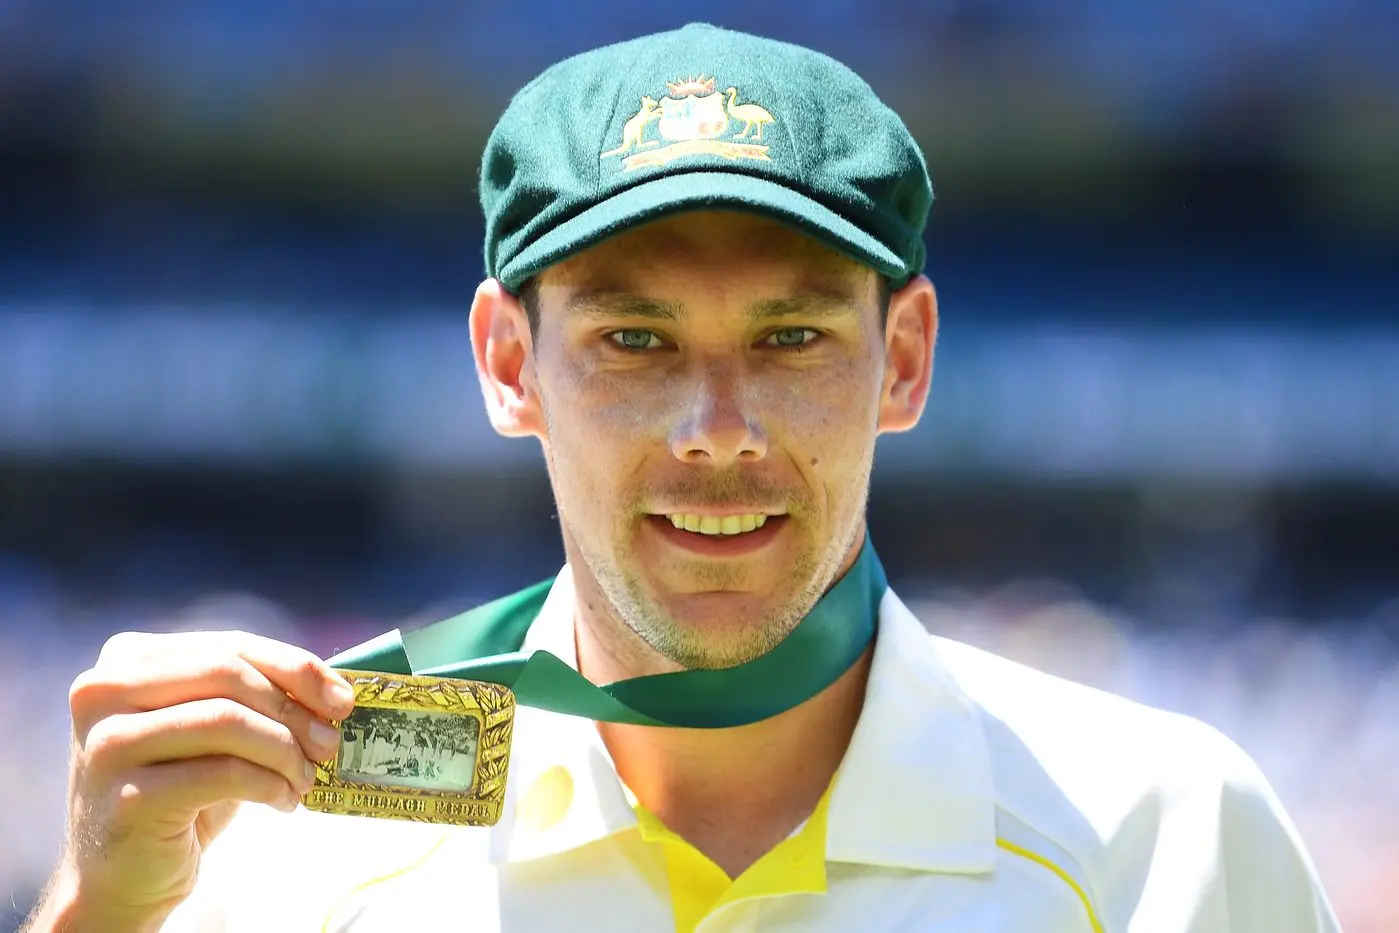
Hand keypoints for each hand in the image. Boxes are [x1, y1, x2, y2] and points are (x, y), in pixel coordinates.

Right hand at [35, 630, 355, 931]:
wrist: (123, 874)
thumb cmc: (180, 790)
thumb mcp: (213, 731)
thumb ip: (255, 696)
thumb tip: (334, 690)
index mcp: (128, 659)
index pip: (230, 647)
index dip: (295, 668)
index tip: (343, 698)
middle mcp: (103, 692)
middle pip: (228, 676)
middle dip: (293, 710)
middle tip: (330, 743)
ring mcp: (108, 744)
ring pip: (227, 721)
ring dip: (285, 750)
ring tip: (307, 777)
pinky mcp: (126, 796)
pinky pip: (223, 774)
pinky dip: (268, 784)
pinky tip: (284, 800)